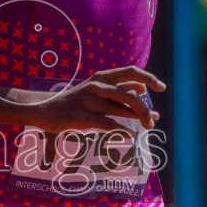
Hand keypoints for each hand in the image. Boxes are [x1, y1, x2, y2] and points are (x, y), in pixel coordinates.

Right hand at [29, 66, 164, 132]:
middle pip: (130, 95)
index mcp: (101, 77)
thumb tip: (143, 87)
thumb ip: (118, 89)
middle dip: (145, 109)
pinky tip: (129, 134)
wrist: (44, 108)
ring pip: (120, 109)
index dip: (149, 78)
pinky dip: (121, 129)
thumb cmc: (74, 100)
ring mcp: (88, 101)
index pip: (131, 72)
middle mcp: (96, 86)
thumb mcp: (96, 89)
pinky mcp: (81, 117)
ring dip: (137, 119)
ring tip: (146, 127)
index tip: (162, 88)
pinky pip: (106, 123)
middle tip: (153, 120)